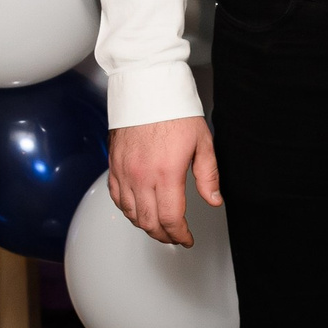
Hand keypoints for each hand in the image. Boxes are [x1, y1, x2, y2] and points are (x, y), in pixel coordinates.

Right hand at [109, 118, 222, 246]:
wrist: (147, 88)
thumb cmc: (174, 111)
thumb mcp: (202, 142)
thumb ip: (208, 175)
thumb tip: (213, 200)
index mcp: (166, 172)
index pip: (171, 218)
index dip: (180, 235)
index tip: (187, 238)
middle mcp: (141, 175)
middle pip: (149, 222)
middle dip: (164, 235)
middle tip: (175, 237)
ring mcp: (124, 171)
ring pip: (130, 213)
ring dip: (146, 225)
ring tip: (159, 227)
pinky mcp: (114, 165)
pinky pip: (117, 198)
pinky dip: (127, 210)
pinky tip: (138, 211)